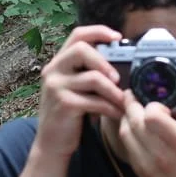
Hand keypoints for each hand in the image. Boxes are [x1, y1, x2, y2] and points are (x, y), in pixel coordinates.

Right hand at [35, 26, 125, 158]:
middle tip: (117, 78)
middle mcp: (53, 71)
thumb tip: (121, 62)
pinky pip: (94, 100)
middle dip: (105, 61)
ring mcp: (55, 87)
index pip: (77, 35)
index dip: (98, 31)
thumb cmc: (70, 115)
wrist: (51, 144)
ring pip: (92, 77)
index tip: (117, 37)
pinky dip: (110, 107)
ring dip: (114, 90)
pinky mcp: (64, 104)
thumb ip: (89, 73)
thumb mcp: (75, 89)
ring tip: (124, 101)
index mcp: (58, 63)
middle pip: (81, 49)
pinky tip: (117, 114)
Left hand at [117, 66, 175, 176]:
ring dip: (126, 118)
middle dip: (132, 106)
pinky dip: (126, 133)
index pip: (152, 115)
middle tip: (135, 98)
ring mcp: (148, 165)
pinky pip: (125, 146)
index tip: (159, 106)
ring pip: (125, 133)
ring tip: (134, 112)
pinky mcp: (138, 171)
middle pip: (134, 121)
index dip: (152, 106)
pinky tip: (134, 128)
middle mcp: (163, 155)